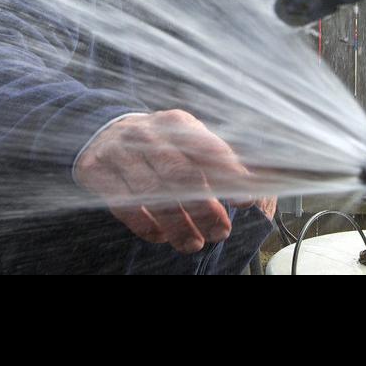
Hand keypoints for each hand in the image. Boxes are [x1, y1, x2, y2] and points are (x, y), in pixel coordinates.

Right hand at [74, 109, 252, 253]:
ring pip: (153, 194)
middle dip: (204, 208)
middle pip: (180, 174)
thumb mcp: (189, 138)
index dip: (230, 174)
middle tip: (220, 232)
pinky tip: (162, 237)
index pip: (208, 148)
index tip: (246, 199)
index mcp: (177, 123)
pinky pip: (125, 206)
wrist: (103, 130)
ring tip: (194, 243)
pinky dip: (147, 226)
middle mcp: (148, 134)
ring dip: (177, 225)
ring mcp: (120, 152)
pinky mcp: (98, 172)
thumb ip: (222, 158)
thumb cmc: (159, 142)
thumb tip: (266, 178)